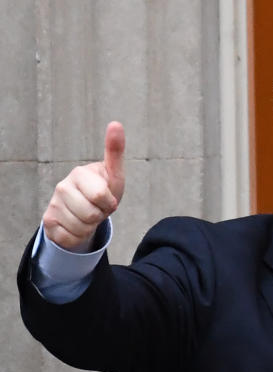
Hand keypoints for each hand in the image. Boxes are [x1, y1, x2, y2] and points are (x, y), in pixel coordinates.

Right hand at [42, 121, 125, 250]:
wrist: (87, 207)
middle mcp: (62, 187)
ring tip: (89, 215)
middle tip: (99, 208)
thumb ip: (115, 151)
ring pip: (81, 229)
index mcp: (79, 174)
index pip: (101, 198)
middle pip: (91, 216)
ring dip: (91, 227)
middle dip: (101, 216)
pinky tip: (78, 225)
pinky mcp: (48, 222)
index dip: (110, 203)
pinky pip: (70, 238)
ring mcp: (53, 204)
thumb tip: (116, 123)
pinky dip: (79, 236)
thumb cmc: (103, 188)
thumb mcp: (114, 173)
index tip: (107, 196)